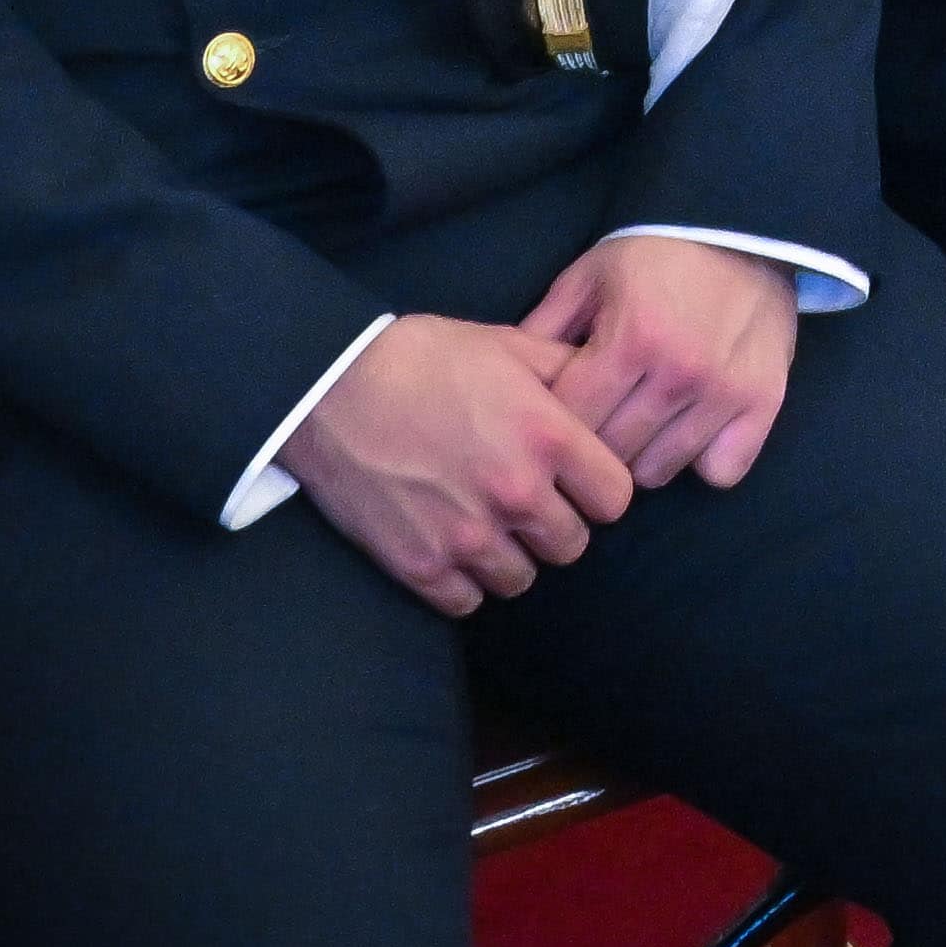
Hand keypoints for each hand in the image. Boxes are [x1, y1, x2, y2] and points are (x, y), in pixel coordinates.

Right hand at [281, 314, 637, 609]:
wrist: (329, 386)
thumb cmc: (421, 358)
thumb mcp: (506, 344)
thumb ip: (566, 371)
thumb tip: (606, 385)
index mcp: (546, 435)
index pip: (616, 498)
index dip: (598, 489)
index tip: (576, 480)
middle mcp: (515, 492)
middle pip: (572, 545)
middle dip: (554, 524)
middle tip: (523, 500)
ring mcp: (467, 536)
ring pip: (522, 579)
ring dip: (509, 556)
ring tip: (482, 521)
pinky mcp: (421, 566)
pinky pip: (468, 601)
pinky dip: (463, 582)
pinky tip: (448, 544)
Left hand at [523, 230, 805, 496]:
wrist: (744, 225)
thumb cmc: (656, 252)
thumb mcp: (589, 275)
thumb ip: (544, 328)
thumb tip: (503, 384)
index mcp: (630, 338)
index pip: (572, 421)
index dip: (554, 425)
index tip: (553, 418)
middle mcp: (679, 372)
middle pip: (612, 455)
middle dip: (593, 446)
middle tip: (596, 422)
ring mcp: (725, 393)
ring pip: (659, 471)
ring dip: (642, 456)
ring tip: (640, 424)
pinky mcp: (764, 403)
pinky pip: (720, 472)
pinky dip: (702, 460)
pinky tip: (690, 431)